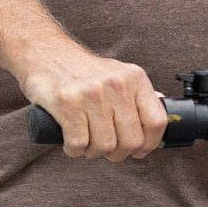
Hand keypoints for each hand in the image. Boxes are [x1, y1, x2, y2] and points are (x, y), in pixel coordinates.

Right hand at [22, 43, 164, 160]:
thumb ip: (138, 94)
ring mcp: (91, 95)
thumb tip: (162, 110)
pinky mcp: (67, 104)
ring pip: (105, 146)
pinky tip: (72, 142)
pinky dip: (74, 150)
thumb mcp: (117, 73)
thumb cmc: (82, 70)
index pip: (156, 121)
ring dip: (94, 152)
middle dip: (118, 153)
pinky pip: (78, 144)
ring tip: (87, 142)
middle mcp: (116, 85)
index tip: (140, 151)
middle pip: (131, 140)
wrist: (45, 53)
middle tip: (108, 149)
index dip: (150, 144)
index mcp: (134, 78)